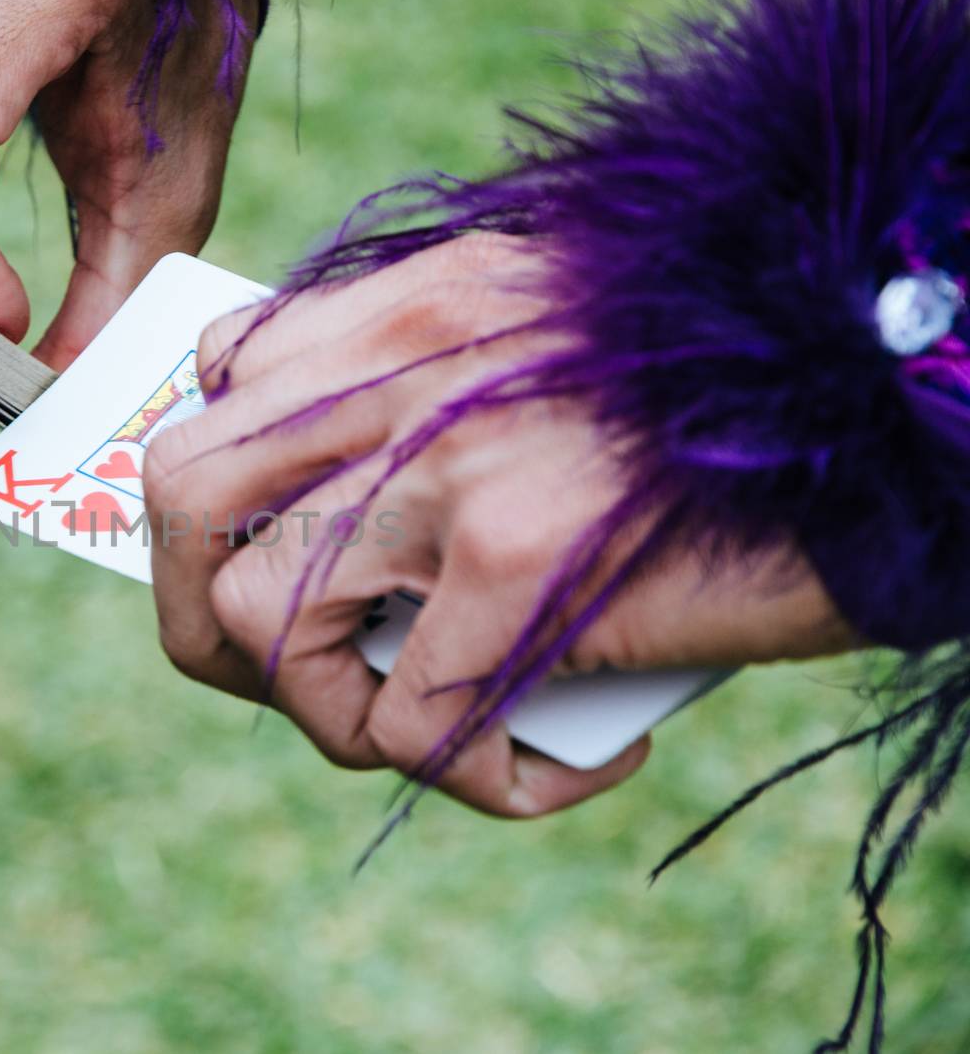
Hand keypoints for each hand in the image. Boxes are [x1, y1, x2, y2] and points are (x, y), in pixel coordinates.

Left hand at [144, 234, 856, 817]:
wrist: (897, 394)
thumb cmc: (742, 398)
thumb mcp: (572, 339)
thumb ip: (448, 386)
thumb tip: (352, 511)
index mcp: (417, 300)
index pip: (223, 374)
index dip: (222, 491)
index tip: (270, 553)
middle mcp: (408, 362)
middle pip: (181, 492)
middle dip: (200, 616)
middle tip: (293, 674)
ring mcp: (450, 458)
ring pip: (253, 620)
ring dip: (323, 715)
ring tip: (425, 727)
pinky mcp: (522, 559)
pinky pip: (411, 727)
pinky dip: (480, 779)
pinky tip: (575, 760)